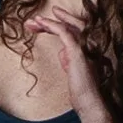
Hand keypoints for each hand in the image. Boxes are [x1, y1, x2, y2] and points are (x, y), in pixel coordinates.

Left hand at [28, 6, 108, 120]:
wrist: (88, 102)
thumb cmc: (81, 90)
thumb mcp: (73, 70)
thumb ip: (68, 59)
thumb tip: (62, 51)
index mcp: (90, 47)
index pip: (75, 30)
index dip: (61, 23)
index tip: (45, 21)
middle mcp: (90, 43)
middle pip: (71, 24)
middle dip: (52, 20)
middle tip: (34, 20)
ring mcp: (86, 46)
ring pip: (66, 26)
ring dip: (47, 22)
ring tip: (32, 21)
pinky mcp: (78, 50)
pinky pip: (63, 32)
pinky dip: (51, 25)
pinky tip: (40, 23)